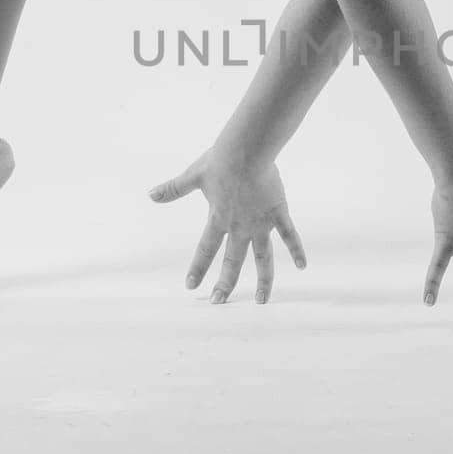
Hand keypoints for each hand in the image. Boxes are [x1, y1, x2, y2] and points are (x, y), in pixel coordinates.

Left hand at [149, 148, 307, 303]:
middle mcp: (240, 226)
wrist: (246, 151)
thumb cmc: (220, 160)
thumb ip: (174, 188)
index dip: (198, 268)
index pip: (205, 250)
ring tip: (262, 301)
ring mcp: (260, 222)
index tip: (190, 286)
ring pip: (263, 259)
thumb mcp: (193, 175)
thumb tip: (150, 195)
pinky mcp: (278, 213)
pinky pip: (290, 236)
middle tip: (218, 302)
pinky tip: (302, 266)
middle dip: (224, 284)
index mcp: (219, 218)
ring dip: (263, 281)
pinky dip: (297, 251)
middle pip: (232, 262)